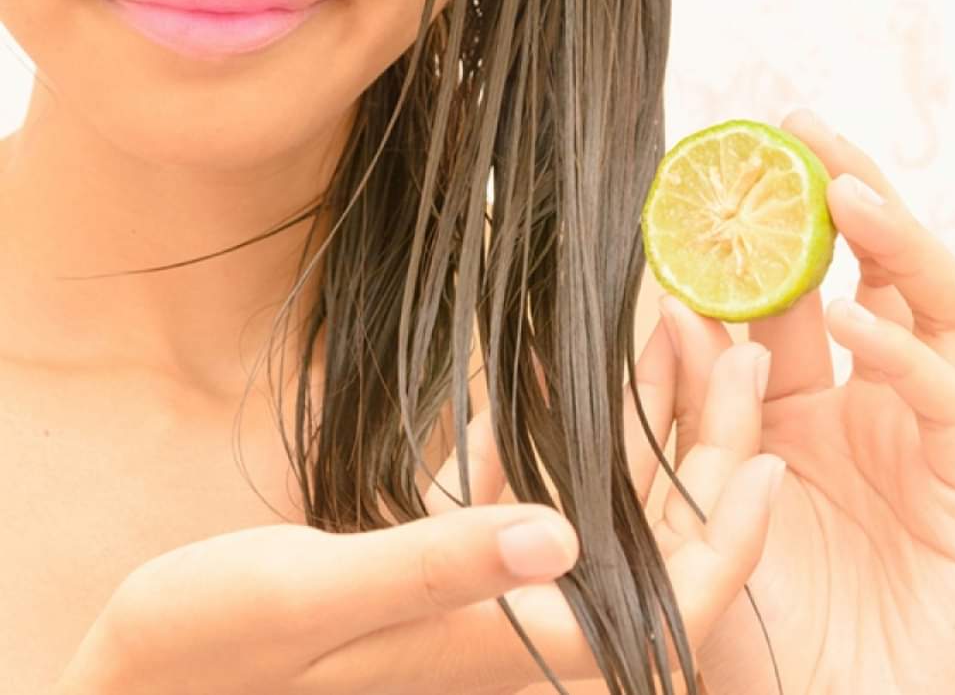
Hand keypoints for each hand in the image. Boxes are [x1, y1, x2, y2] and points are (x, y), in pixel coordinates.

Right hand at [55, 333, 781, 694]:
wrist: (147, 666)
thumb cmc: (215, 646)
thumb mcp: (316, 598)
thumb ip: (442, 567)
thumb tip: (563, 534)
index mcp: (511, 644)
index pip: (667, 606)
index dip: (732, 539)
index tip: (775, 458)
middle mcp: (515, 617)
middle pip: (648, 537)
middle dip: (703, 449)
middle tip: (737, 349)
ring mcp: (481, 580)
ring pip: (592, 495)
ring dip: (633, 417)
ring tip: (674, 326)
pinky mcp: (441, 551)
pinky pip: (521, 477)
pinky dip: (549, 418)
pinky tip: (567, 352)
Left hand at [655, 110, 954, 694]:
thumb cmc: (741, 636)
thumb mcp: (685, 505)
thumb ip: (679, 411)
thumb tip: (664, 305)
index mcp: (793, 408)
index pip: (787, 294)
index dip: (762, 228)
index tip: (719, 163)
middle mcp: (865, 411)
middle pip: (875, 273)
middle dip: (845, 196)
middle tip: (801, 127)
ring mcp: (924, 444)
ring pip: (935, 310)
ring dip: (895, 244)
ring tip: (844, 188)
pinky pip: (947, 404)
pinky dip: (904, 354)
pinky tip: (852, 319)